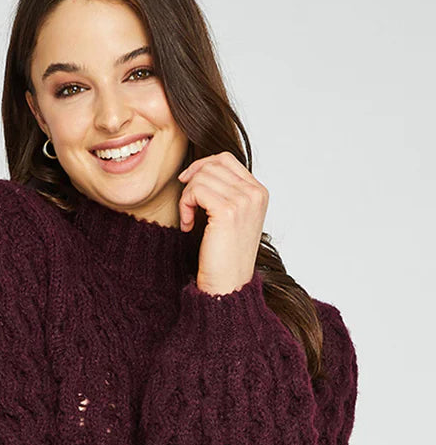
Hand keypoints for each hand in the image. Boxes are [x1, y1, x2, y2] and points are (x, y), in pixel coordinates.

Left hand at [177, 152, 268, 295]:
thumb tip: (201, 168)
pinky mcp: (227, 211)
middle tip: (187, 206)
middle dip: (193, 182)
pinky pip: (195, 190)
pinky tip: (188, 225)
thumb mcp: (232, 217)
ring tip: (189, 218)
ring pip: (202, 176)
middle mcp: (255, 193)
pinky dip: (185, 205)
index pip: (226, 159)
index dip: (202, 167)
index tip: (188, 185)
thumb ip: (225, 191)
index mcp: (259, 192)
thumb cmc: (225, 256)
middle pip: (212, 164)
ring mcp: (244, 200)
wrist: (228, 285)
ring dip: (187, 197)